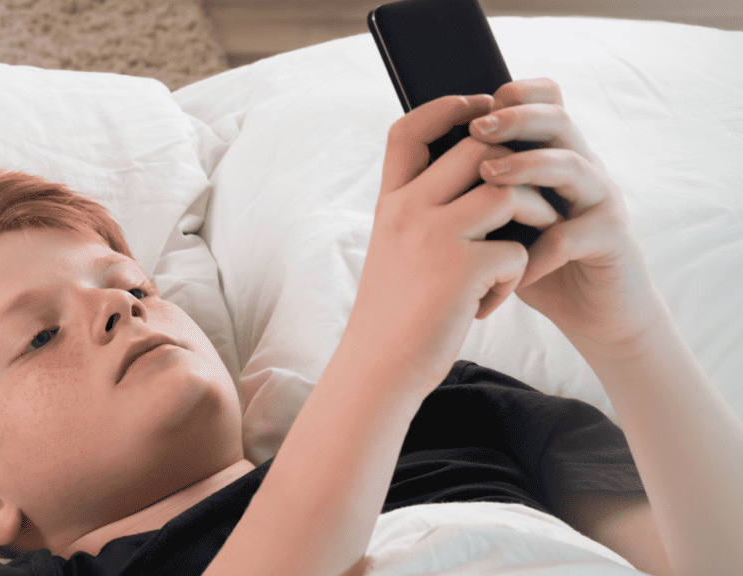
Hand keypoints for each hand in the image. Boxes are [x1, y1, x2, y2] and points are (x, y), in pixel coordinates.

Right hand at [347, 94, 558, 383]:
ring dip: (530, 216)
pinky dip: (516, 274)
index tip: (479, 106)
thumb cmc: (394, 309)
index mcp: (390, 203)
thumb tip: (475, 174)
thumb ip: (421, 210)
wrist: (380, 365)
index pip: (408, 130)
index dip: (446, 108)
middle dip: (515, 164)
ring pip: (507, 191)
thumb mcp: (394, 248)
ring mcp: (435, 237)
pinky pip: (517, 249)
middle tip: (530, 192)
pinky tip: (492, 299)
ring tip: (524, 246)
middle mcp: (408, 210)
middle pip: (476, 148)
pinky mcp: (463, 270)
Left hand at [469, 78, 660, 351]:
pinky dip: (536, 252)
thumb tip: (419, 165)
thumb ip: (477, 192)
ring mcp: (599, 200)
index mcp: (552, 155)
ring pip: (571, 166)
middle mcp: (580, 168)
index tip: (469, 107)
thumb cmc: (536, 261)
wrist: (590, 311)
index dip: (512, 93)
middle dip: (514, 118)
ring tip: (488, 177)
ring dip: (528, 168)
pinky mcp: (611, 238)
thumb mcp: (500, 221)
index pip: (543, 100)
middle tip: (475, 129)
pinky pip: (572, 235)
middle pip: (557, 119)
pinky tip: (509, 268)